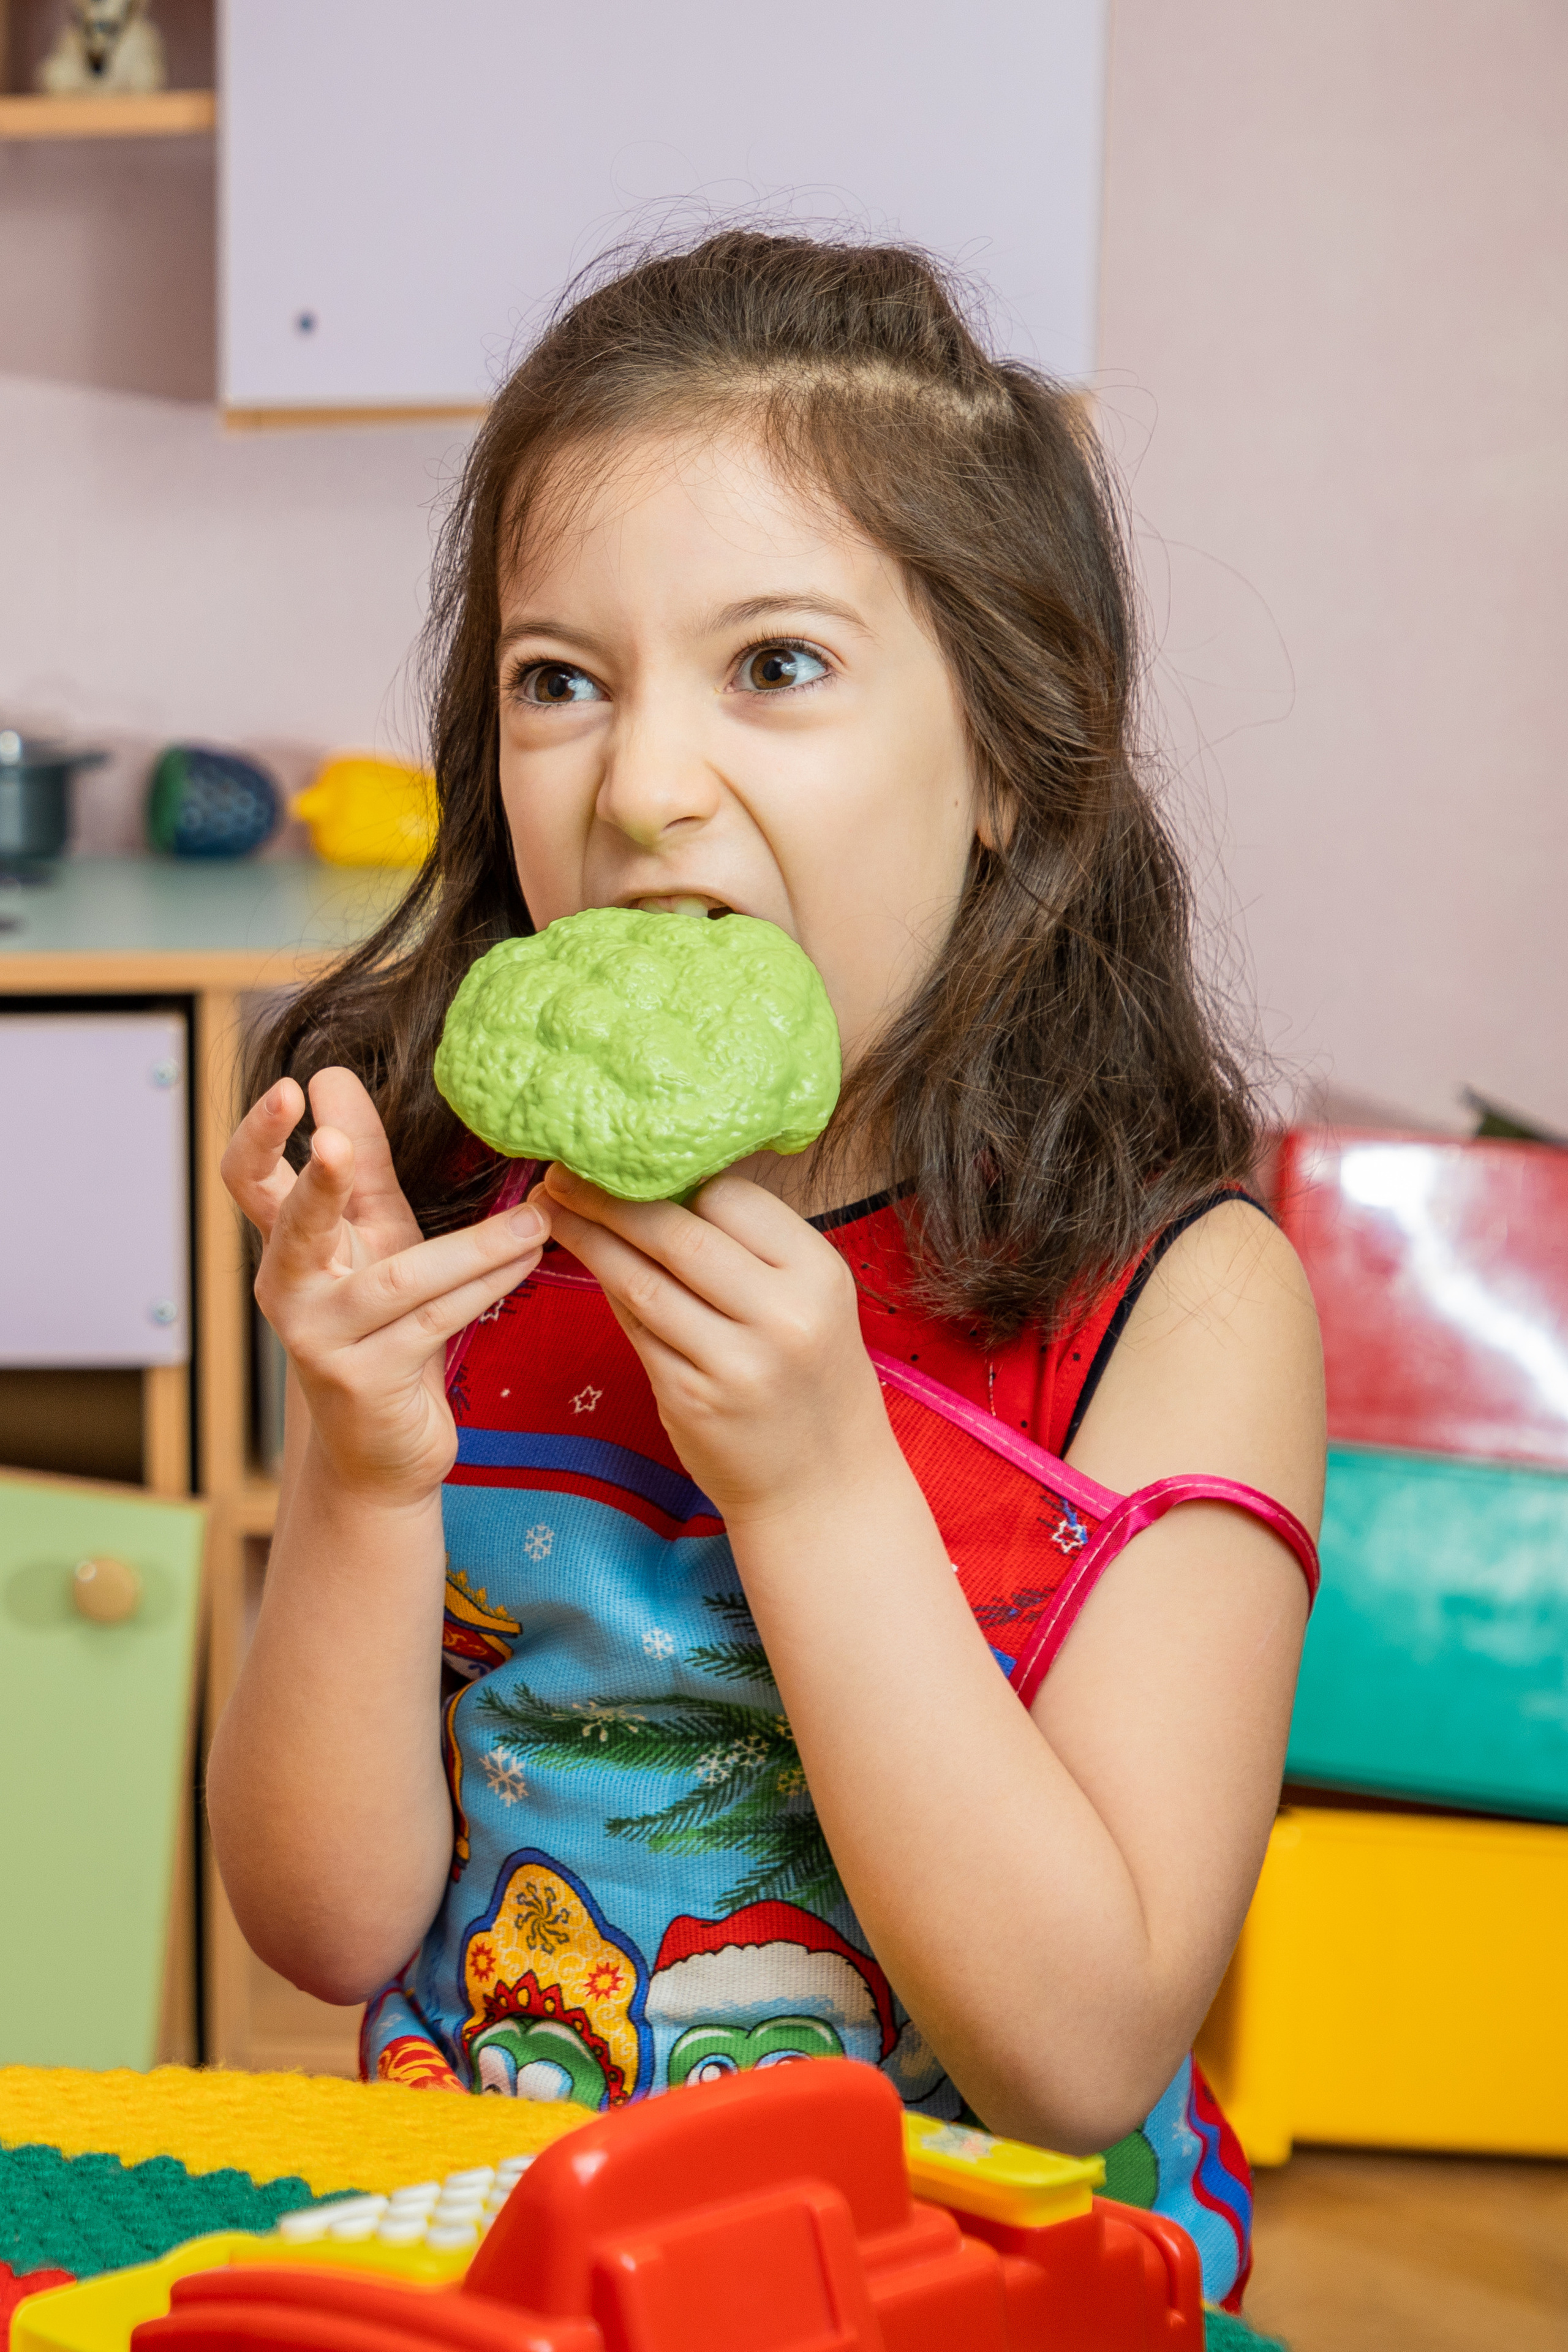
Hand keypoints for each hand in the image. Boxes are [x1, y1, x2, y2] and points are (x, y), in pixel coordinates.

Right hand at [222, 1067, 548, 1505]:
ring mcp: (320, 1339)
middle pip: (297, 1225)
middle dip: (322, 1182)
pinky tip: (527, 1258)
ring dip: (476, 1247)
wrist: (382, 1444)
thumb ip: (361, 1162)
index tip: (289, 1087)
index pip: (248, 1179)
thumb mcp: (375, 1234)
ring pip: (401, 1279)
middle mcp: (289, 1289)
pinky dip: (488, 1285)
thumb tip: (331, 1073)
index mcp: (285, 1243)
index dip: (260, 1135)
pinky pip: (436, 1319)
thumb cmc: (383, 1323)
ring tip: (534, 1218)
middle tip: (339, 1143)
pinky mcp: (362, 1380)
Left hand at [540, 1165, 892, 1524]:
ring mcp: (734, 1363)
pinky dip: (609, 1292)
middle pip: (676, 1234)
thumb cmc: (812, 1377)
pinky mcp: (691, 1399)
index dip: (675, 1177)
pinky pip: (636, 1329)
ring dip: (588, 1240)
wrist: (824, 1485)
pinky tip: (589, 1267)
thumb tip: (662, 1183)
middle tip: (561, 1171)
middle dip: (608, 1197)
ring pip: (642, 1282)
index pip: (731, 1198)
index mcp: (818, 1274)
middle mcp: (781, 1316)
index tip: (628, 1159)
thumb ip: (751, 1251)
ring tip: (553, 1209)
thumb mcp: (810, 1302)